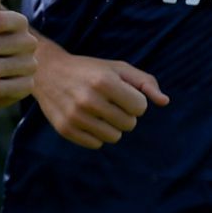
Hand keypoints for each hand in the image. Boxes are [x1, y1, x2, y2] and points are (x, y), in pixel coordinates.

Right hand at [32, 38, 167, 148]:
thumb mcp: (117, 68)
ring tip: (99, 112)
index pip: (140, 107)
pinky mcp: (65, 129)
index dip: (135, 101)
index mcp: (104, 81)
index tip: (122, 93)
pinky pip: (96, 144)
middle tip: (110, 103)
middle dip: (125, 114)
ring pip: (114, 137)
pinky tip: (87, 119)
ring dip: (112, 126)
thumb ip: (145, 83)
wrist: (47, 72)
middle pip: (129, 124)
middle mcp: (88, 99)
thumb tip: (165, 102)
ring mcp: (75, 116)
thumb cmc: (90, 70)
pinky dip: (96, 134)